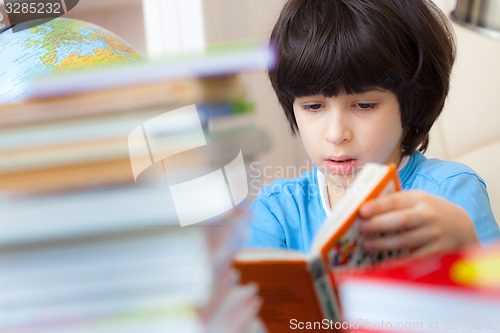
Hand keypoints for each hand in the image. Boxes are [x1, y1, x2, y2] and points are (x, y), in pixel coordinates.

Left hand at [358, 190, 479, 257]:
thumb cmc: (428, 212)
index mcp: (419, 199)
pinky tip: (381, 263)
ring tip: (366, 244)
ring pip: (405, 240)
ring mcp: (434, 234)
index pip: (396, 201)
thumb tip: (364, 211)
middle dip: (379, 224)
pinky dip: (396, 262)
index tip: (362, 211)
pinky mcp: (437, 251)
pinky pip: (413, 258)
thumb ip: (396, 203)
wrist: (461, 227)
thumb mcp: (417, 201)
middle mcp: (428, 215)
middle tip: (362, 228)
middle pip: (401, 220)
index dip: (378, 206)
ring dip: (383, 244)